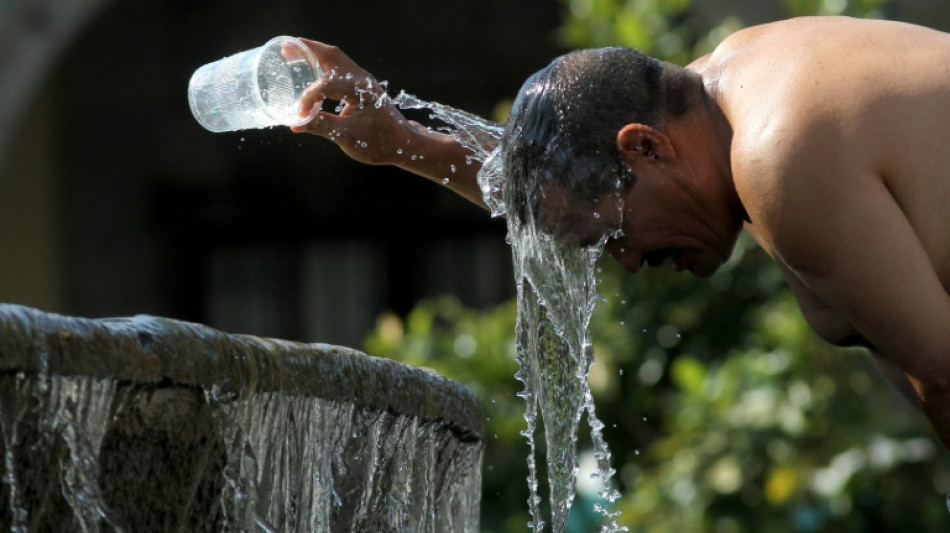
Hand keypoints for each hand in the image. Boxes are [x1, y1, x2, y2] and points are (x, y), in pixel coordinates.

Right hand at [290, 39, 414, 165]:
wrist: (402, 143)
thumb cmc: (379, 141)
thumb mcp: (348, 137)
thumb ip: (322, 127)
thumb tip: (295, 125)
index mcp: (359, 90)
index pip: (326, 86)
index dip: (309, 98)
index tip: (300, 115)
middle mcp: (362, 79)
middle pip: (331, 55)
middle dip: (307, 50)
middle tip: (285, 49)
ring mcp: (363, 80)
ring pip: (335, 58)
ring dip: (314, 53)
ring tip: (292, 52)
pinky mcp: (361, 86)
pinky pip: (339, 67)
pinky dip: (322, 63)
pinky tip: (311, 68)